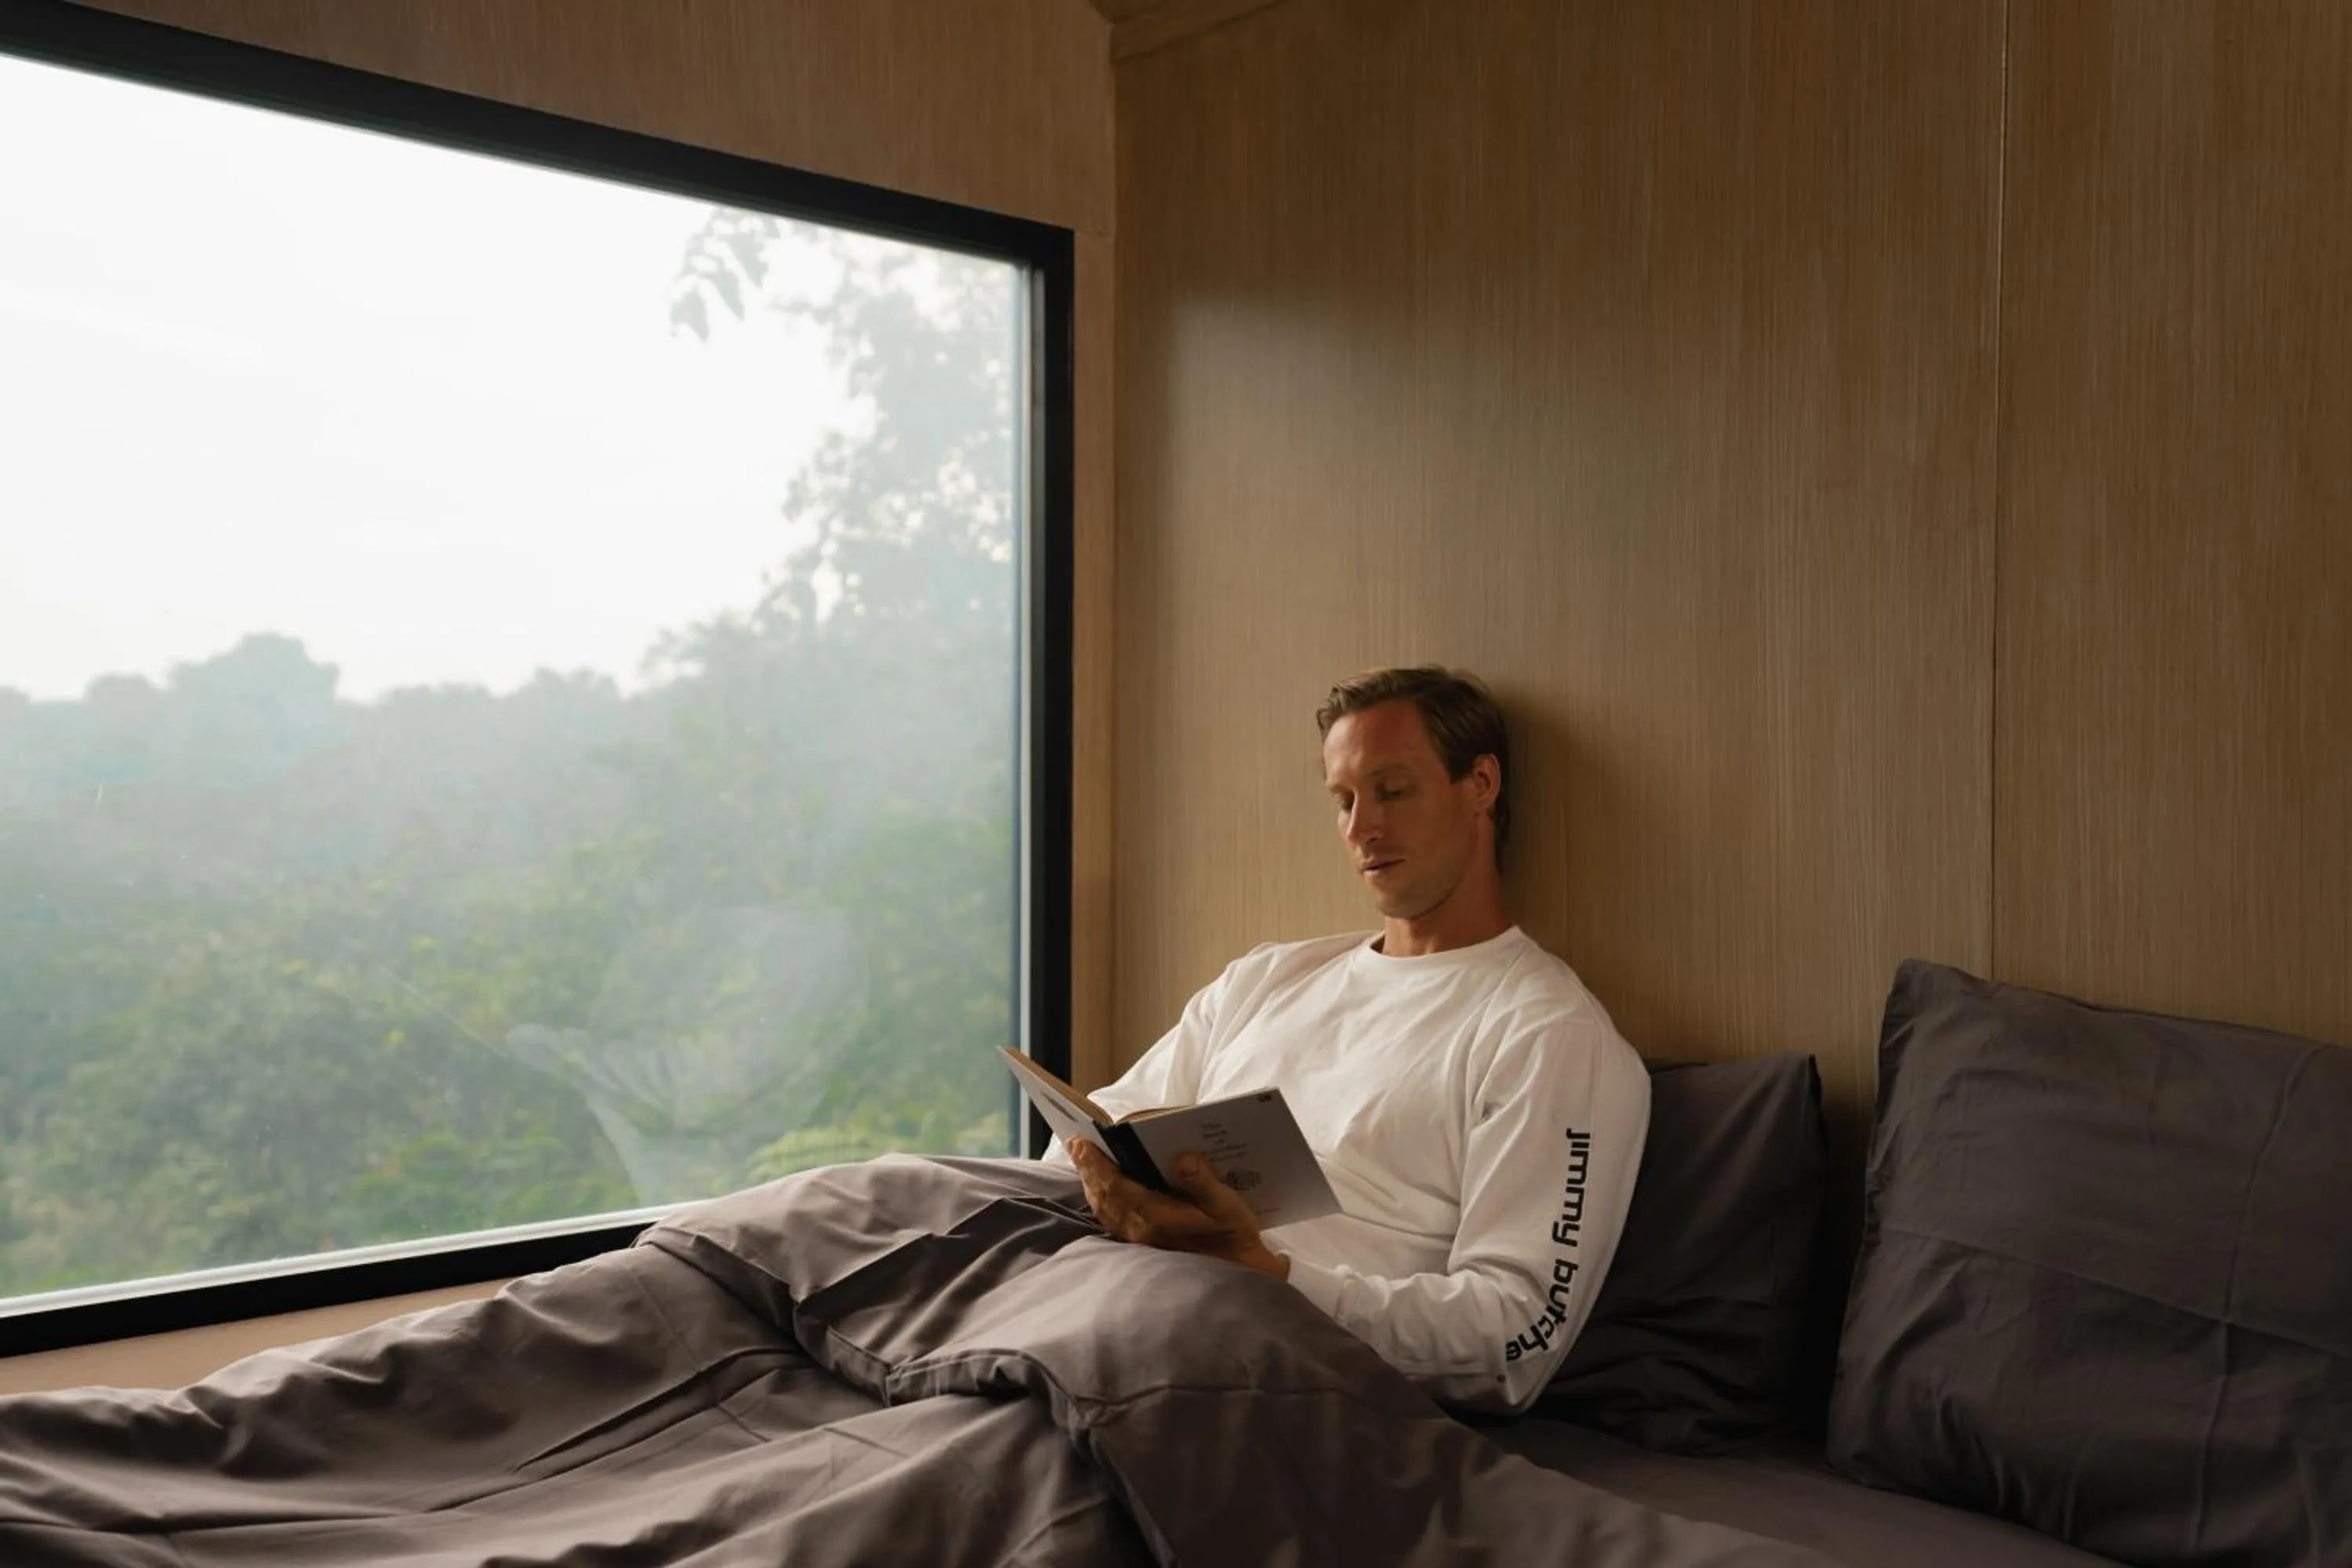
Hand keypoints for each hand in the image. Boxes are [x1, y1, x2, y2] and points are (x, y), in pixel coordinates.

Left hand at [1066, 1140, 1289, 1280]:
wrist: (1237, 1277)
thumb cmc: (1233, 1238)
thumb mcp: (1228, 1207)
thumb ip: (1203, 1182)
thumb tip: (1183, 1158)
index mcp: (1159, 1218)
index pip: (1116, 1187)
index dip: (1096, 1164)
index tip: (1081, 1142)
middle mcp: (1141, 1231)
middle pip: (1103, 1196)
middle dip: (1087, 1168)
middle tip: (1074, 1143)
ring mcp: (1139, 1241)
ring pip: (1104, 1209)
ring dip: (1092, 1184)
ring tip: (1083, 1160)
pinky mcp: (1142, 1246)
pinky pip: (1111, 1220)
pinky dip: (1101, 1200)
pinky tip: (1101, 1189)